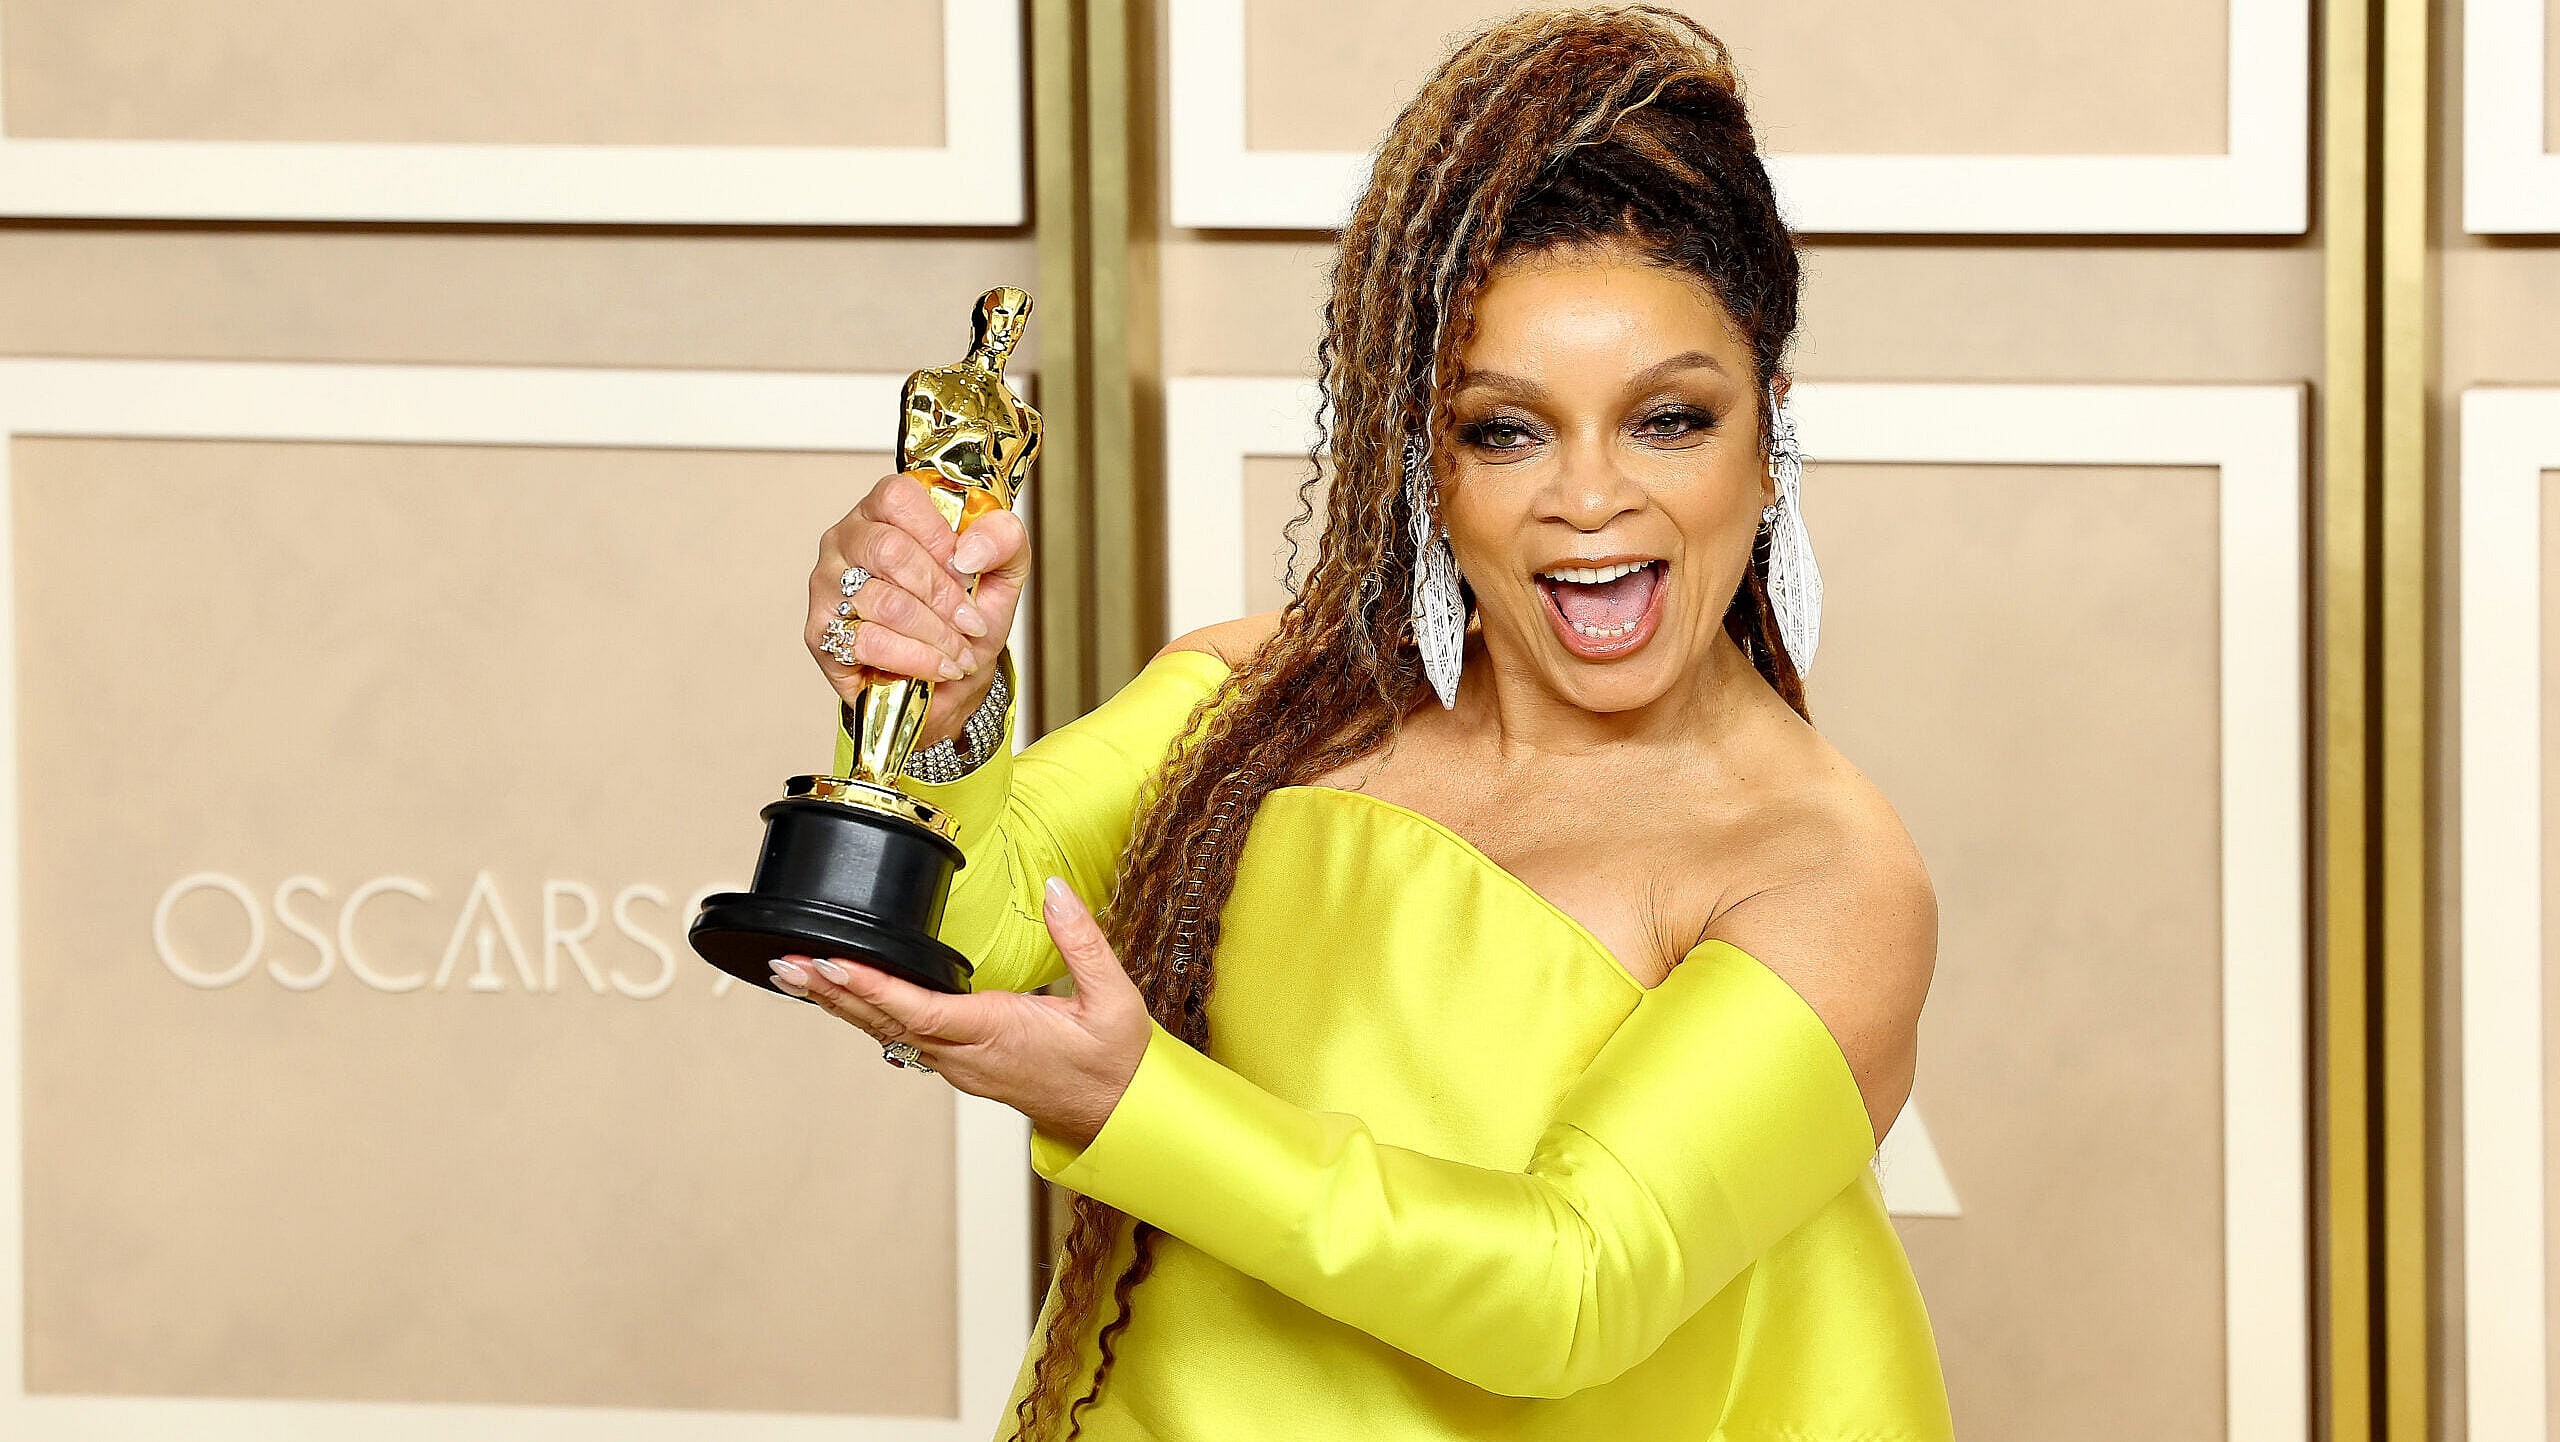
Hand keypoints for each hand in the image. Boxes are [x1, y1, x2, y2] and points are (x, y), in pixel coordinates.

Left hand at [768, 877, 1149, 1148]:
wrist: (1118, 1116)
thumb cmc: (1114, 1065)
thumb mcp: (1113, 999)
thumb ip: (1081, 940)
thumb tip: (1055, 891)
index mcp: (997, 1034)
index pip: (921, 1010)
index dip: (872, 988)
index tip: (832, 965)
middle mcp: (967, 1055)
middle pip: (886, 1023)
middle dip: (832, 993)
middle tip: (787, 965)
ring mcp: (959, 1065)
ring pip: (887, 1032)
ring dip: (840, 1004)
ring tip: (797, 975)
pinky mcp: (960, 1066)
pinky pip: (902, 1037)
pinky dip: (866, 1014)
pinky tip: (843, 998)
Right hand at [808, 471, 1030, 747]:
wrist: (951, 676)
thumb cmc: (966, 616)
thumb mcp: (1002, 571)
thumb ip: (1003, 539)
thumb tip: (971, 549)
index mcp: (885, 510)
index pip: (899, 497)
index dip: (938, 535)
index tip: (967, 570)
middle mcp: (848, 539)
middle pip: (890, 549)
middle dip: (942, 594)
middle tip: (971, 622)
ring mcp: (828, 584)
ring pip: (885, 601)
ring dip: (936, 634)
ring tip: (961, 652)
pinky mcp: (820, 631)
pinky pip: (869, 641)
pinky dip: (916, 658)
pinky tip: (938, 666)